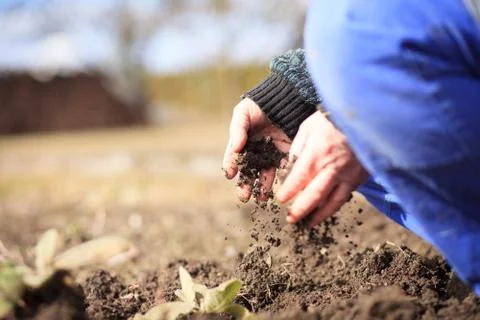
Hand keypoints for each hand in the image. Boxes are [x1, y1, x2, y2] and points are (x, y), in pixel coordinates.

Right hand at [223, 98, 289, 201]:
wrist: (284, 98)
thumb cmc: (259, 104)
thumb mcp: (243, 113)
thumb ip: (237, 129)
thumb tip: (235, 148)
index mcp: (241, 142)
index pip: (234, 157)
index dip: (231, 166)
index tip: (230, 175)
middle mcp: (254, 151)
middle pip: (248, 171)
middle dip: (245, 185)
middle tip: (243, 196)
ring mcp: (270, 154)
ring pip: (264, 174)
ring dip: (261, 187)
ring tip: (260, 198)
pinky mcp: (285, 154)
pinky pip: (282, 168)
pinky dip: (280, 178)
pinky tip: (278, 187)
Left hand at [277, 111, 368, 226]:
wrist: (364, 115)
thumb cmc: (331, 119)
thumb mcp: (308, 128)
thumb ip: (297, 149)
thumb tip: (290, 167)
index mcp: (316, 154)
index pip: (298, 180)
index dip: (287, 192)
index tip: (280, 200)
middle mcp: (332, 167)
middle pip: (314, 195)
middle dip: (300, 210)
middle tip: (290, 219)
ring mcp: (348, 174)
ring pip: (332, 201)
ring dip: (318, 215)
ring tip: (308, 223)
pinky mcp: (360, 177)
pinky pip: (345, 196)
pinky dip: (334, 206)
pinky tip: (326, 211)